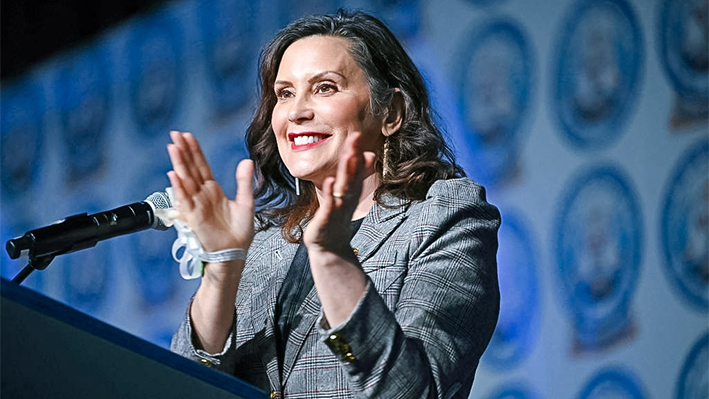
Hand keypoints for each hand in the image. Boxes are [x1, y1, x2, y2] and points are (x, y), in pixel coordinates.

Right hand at [166, 131, 254, 252]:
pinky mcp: (194, 217)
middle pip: (190, 169)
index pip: (201, 166)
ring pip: (185, 180)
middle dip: (183, 152)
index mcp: (213, 190)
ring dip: (179, 164)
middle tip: (175, 135)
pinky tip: (174, 175)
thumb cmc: (239, 232)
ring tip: (173, 148)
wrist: (235, 252)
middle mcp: (202, 195)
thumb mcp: (246, 202)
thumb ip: (244, 181)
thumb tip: (246, 161)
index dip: (195, 151)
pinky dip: (179, 188)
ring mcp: (196, 205)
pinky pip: (184, 200)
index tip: (187, 136)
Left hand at [303, 132, 374, 255]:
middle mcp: (347, 198)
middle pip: (352, 173)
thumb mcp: (349, 196)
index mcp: (351, 192)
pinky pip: (330, 203)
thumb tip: (369, 154)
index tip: (357, 134)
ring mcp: (339, 207)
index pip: (356, 169)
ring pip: (343, 185)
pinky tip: (330, 181)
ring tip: (348, 153)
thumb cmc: (337, 219)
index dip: (356, 152)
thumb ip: (357, 175)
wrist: (330, 248)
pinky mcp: (327, 218)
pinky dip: (331, 192)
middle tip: (355, 135)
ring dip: (346, 169)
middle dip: (353, 154)